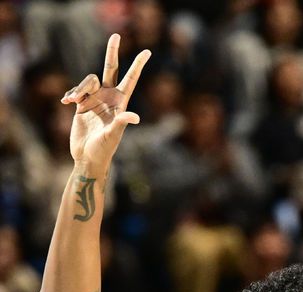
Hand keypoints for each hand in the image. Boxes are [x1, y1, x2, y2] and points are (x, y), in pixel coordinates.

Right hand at [61, 34, 150, 173]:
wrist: (88, 157)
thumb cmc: (104, 149)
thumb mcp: (113, 136)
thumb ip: (121, 123)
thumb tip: (134, 116)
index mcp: (120, 103)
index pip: (130, 79)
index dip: (138, 65)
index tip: (147, 52)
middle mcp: (108, 98)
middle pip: (110, 69)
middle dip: (112, 52)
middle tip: (116, 35)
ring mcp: (95, 100)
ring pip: (87, 80)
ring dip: (79, 87)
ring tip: (74, 101)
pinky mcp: (81, 105)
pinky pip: (75, 91)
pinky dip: (70, 94)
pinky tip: (66, 103)